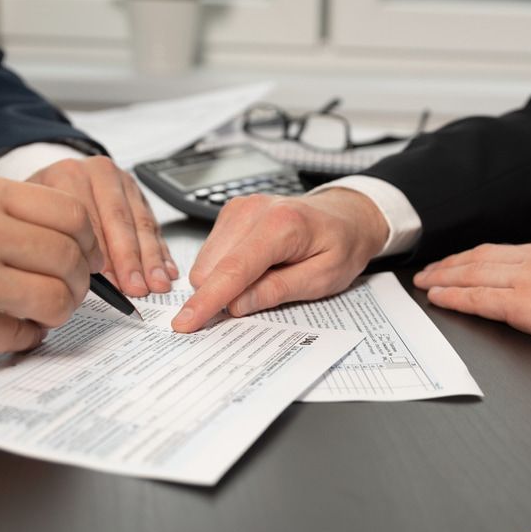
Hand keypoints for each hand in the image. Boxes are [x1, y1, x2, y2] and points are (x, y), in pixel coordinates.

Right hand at [0, 175, 104, 369]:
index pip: (71, 214)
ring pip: (57, 298)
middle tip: (68, 290)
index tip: (87, 255)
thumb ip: (17, 214)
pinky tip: (6, 326)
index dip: (89, 241)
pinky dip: (26, 335)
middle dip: (79, 282)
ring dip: (59, 311)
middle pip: (69, 258)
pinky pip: (26, 334)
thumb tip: (80, 239)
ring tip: (40, 311)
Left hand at [26, 156, 176, 295]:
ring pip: (142, 223)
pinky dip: (161, 251)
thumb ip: (47, 242)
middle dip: (130, 259)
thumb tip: (70, 282)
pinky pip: (154, 225)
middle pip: (119, 220)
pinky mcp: (139, 195)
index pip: (88, 219)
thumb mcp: (32, 218)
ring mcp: (123, 182)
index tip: (109, 283)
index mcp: (68, 175)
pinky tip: (165, 269)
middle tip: (135, 286)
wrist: (54, 181)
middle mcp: (98, 174)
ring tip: (156, 283)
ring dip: (151, 258)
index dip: (100, 255)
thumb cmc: (40, 207)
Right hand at [172, 189, 389, 331]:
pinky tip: (256, 265)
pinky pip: (212, 253)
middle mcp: (253, 210)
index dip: (207, 300)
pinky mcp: (231, 213)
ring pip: (206, 262)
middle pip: (210, 268)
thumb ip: (277, 291)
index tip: (185, 323)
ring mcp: (239, 209)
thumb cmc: (340, 245)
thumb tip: (236, 305)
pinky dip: (226, 269)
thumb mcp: (322, 279)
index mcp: (280, 225)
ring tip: (266, 274)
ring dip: (226, 281)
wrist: (345, 217)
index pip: (233, 270)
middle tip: (263, 294)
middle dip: (224, 294)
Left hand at [412, 236, 530, 355]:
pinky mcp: (525, 304)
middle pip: (484, 258)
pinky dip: (454, 296)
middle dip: (454, 263)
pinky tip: (438, 296)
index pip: (510, 253)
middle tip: (431, 269)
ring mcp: (530, 279)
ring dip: (446, 277)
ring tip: (426, 281)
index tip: (465, 260)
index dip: (482, 256)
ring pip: (475, 273)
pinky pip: (479, 299)